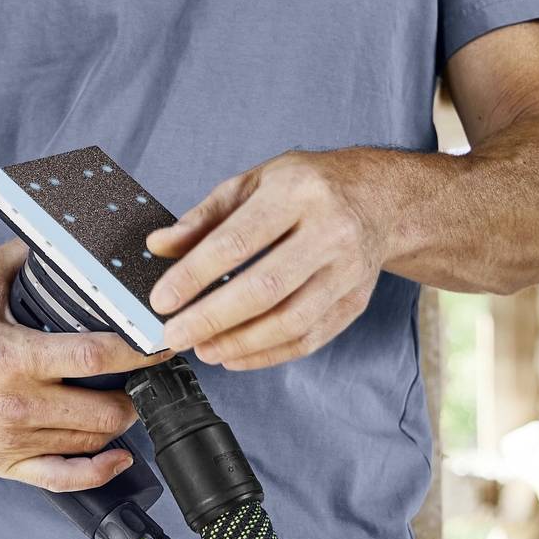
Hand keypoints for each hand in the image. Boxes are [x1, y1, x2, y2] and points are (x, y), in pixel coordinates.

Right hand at [0, 240, 161, 489]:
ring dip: (117, 423)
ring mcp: (11, 440)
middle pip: (106, 410)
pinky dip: (98, 471)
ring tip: (124, 400)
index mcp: (13, 356)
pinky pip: (63, 479)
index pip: (96, 356)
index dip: (140, 352)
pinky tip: (118, 457)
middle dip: (135, 393)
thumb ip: (23, 258)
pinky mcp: (3, 462)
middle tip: (143, 377)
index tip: (165, 344)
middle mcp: (16, 404)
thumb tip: (60, 239)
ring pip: (91, 442)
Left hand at [143, 150, 391, 371]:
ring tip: (203, 349)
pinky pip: (310, 338)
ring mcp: (348, 270)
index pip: (237, 242)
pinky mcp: (355, 301)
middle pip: (265, 287)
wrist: (379, 199)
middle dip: (212, 317)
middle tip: (175, 335)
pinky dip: (269, 354)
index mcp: (296, 193)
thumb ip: (204, 217)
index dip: (194, 274)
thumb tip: (159, 246)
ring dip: (240, 343)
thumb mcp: (252, 183)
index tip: (162, 299)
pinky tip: (236, 355)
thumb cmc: (307, 187)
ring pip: (291, 320)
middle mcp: (329, 231)